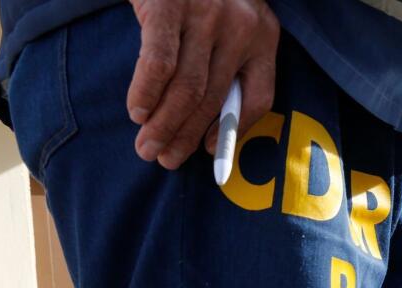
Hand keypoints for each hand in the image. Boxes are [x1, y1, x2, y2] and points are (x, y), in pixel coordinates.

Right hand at [127, 0, 278, 169]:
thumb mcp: (231, 19)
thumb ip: (229, 60)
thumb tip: (209, 122)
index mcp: (263, 35)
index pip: (259, 96)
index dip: (234, 132)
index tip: (209, 152)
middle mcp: (240, 28)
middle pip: (215, 98)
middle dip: (186, 136)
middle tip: (164, 159)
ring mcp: (205, 16)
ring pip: (187, 88)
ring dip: (164, 124)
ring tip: (147, 147)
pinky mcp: (168, 6)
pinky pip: (159, 62)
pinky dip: (146, 92)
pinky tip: (137, 111)